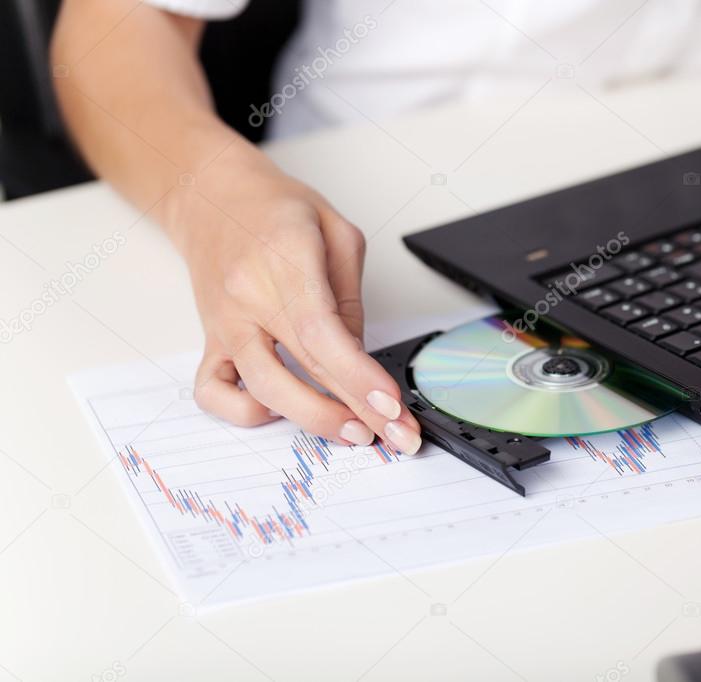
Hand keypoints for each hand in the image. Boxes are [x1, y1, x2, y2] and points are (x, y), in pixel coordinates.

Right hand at [167, 148, 421, 452]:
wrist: (208, 194)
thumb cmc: (274, 209)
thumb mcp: (336, 232)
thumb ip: (350, 297)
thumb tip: (358, 356)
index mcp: (283, 261)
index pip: (321, 334)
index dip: (358, 376)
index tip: (392, 405)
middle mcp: (246, 298)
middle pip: (301, 370)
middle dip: (355, 411)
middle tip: (395, 434)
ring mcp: (224, 324)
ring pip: (262, 390)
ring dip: (314, 420)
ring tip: (355, 431)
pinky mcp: (209, 340)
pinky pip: (213, 392)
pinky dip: (246, 413)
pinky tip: (280, 411)